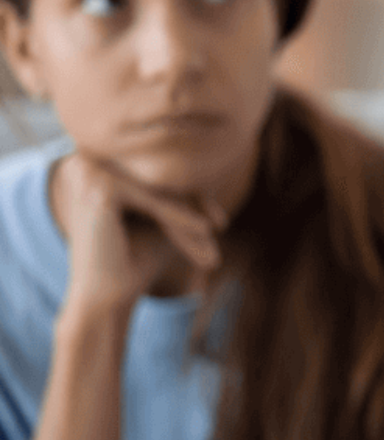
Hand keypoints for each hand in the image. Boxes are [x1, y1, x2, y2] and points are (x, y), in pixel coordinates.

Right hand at [57, 153, 225, 315]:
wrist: (103, 299)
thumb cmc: (133, 260)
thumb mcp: (162, 218)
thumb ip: (178, 191)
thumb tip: (212, 161)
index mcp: (93, 165)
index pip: (152, 175)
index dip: (189, 194)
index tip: (217, 216)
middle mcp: (85, 162)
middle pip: (156, 180)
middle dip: (193, 204)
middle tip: (222, 224)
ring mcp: (90, 173)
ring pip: (157, 191)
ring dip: (189, 213)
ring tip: (217, 231)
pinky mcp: (101, 190)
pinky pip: (153, 201)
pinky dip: (180, 217)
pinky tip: (207, 229)